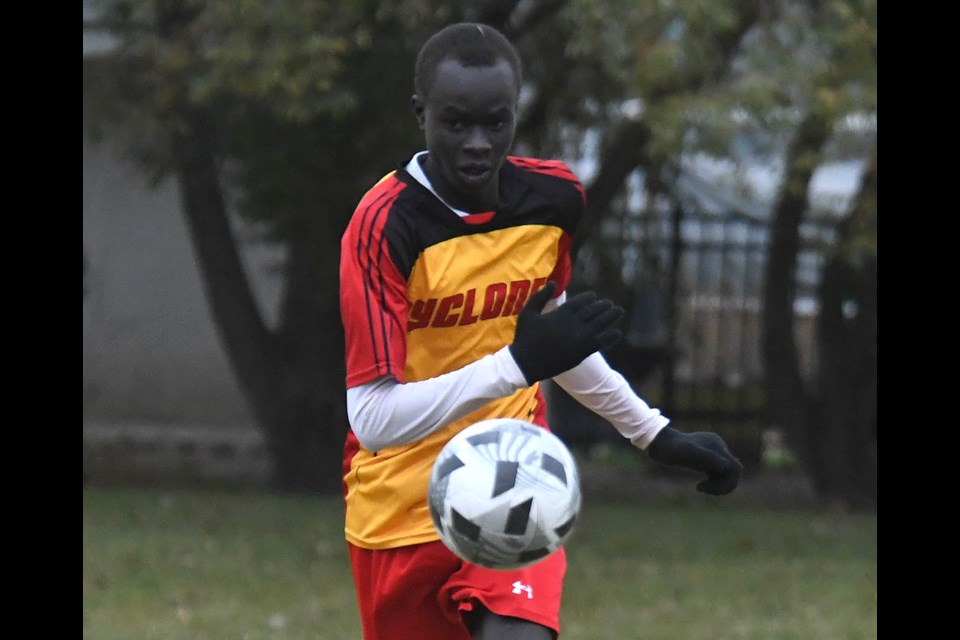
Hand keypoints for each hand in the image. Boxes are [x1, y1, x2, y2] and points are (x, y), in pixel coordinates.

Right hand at [509, 281, 623, 384]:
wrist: (526, 363)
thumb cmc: (525, 336)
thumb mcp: (528, 312)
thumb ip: (540, 296)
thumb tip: (553, 283)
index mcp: (561, 313)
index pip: (581, 301)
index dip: (590, 298)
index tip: (594, 297)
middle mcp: (573, 323)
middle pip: (593, 311)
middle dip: (603, 306)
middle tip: (610, 304)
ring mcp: (579, 338)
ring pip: (600, 324)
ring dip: (610, 317)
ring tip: (619, 311)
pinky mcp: (582, 352)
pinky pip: (600, 342)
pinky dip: (610, 337)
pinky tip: (617, 333)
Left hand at [647, 427, 741, 494]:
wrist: (658, 444)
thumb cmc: (671, 449)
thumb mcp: (688, 454)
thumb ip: (707, 458)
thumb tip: (726, 466)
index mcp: (716, 445)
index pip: (734, 468)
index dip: (727, 483)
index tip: (707, 489)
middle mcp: (717, 448)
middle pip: (733, 472)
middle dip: (723, 485)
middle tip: (705, 491)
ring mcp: (712, 453)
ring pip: (726, 475)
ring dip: (718, 486)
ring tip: (701, 489)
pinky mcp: (705, 460)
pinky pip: (717, 475)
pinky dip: (712, 483)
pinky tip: (699, 487)